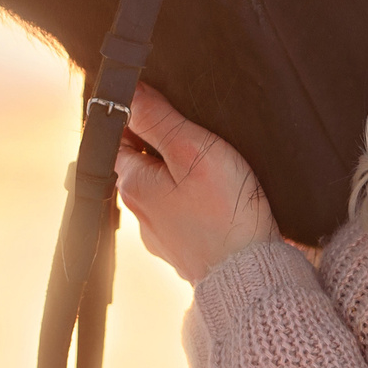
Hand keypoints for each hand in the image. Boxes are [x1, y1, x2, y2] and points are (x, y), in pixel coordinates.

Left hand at [116, 83, 280, 282]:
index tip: (159, 103)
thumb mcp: (192, 150)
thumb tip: (128, 92)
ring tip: (209, 165)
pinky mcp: (186, 251)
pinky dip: (194, 203)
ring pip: (162, 192)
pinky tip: (216, 200)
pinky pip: (182, 216)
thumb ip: (158, 119)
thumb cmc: (225, 211)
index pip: (117, 139)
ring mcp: (162, 236)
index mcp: (133, 185)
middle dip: (161, 146)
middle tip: (192, 131)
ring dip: (179, 176)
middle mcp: (140, 214)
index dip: (136, 116)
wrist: (250, 274)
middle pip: (140, 165)